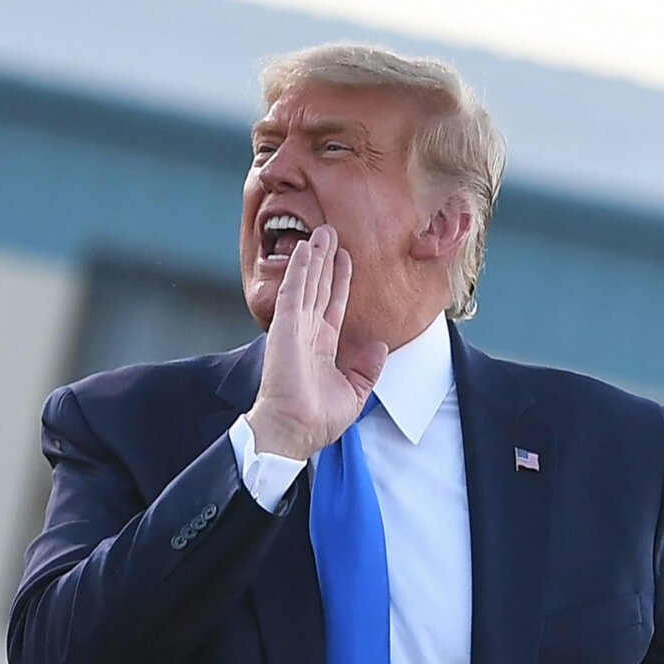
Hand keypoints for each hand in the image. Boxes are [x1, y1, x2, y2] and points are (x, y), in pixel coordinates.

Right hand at [244, 225, 387, 459]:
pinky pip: (294, 292)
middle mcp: (306, 334)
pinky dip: (300, 270)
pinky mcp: (284, 327)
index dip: (339, 282)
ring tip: (321, 233)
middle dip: (325, 262)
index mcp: (321, 348)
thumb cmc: (317, 420)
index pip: (332, 306)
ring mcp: (294, 329)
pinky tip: (305, 251)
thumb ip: (367, 370)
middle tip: (330, 235)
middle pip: (318, 289)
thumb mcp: (354, 394)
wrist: (294, 430)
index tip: (345, 259)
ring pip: (307, 285)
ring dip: (314, 258)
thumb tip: (378, 347)